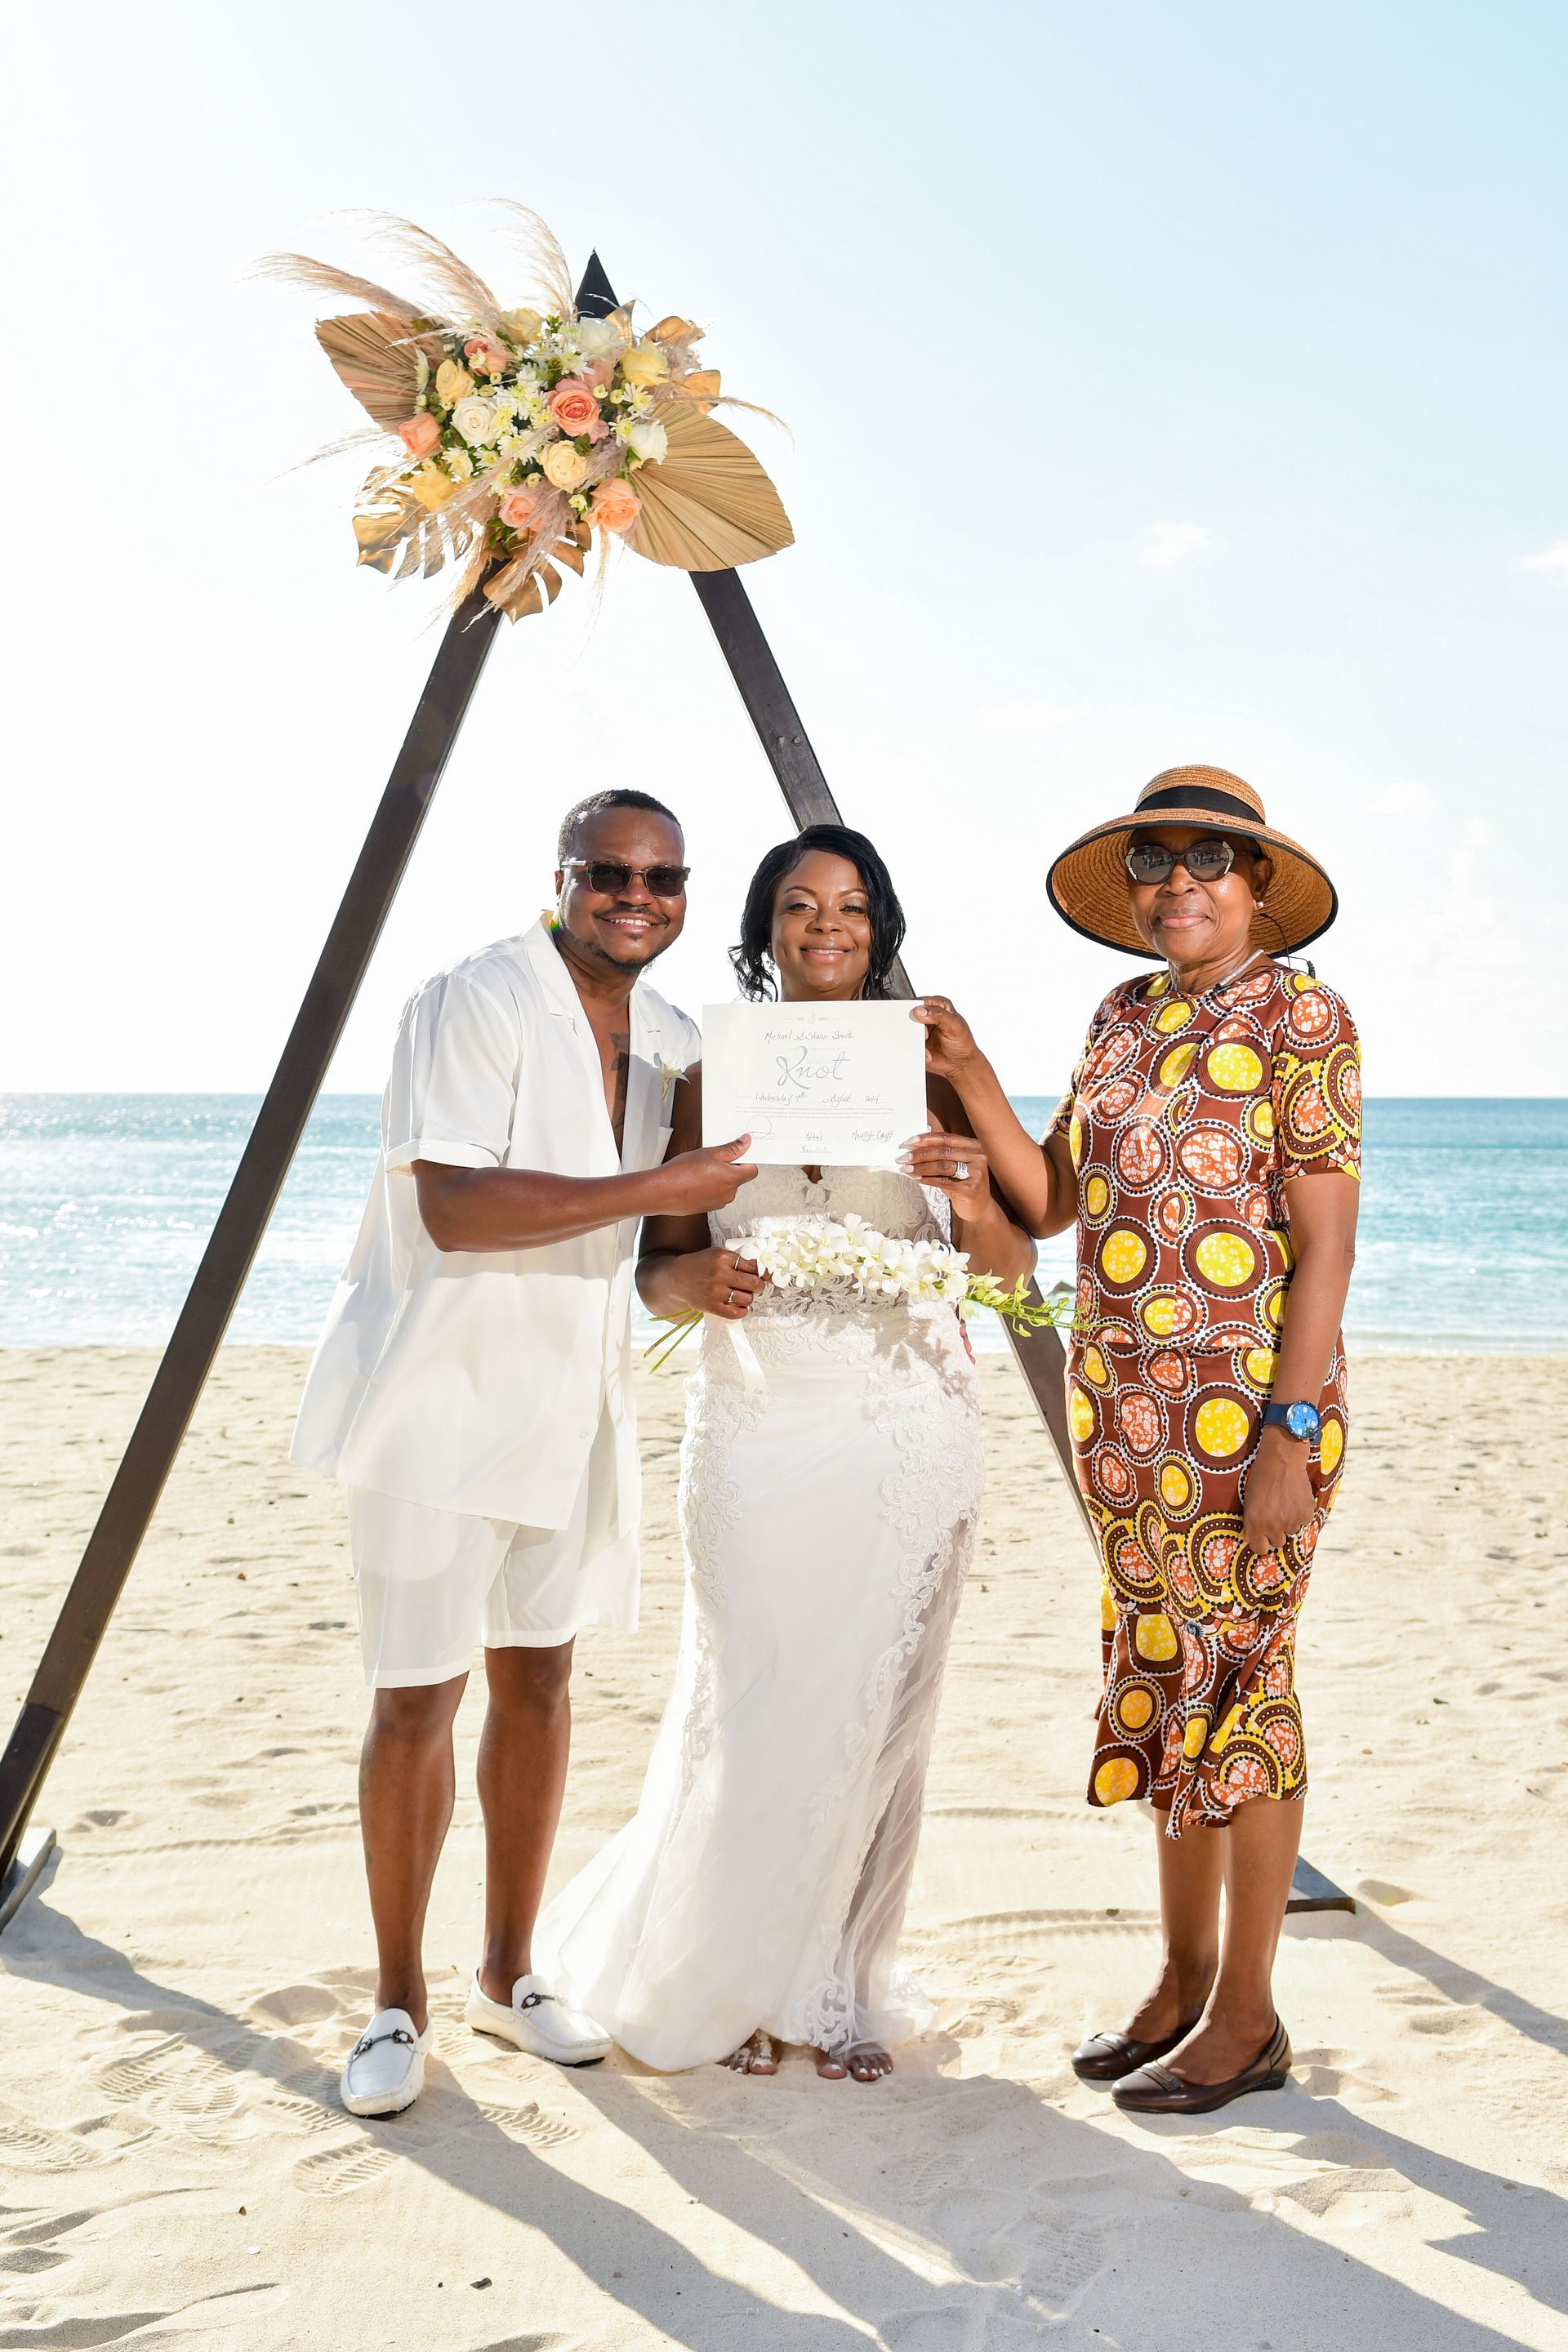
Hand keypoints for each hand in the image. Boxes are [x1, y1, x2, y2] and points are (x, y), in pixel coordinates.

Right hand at [653, 1136, 755, 1214]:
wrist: (662, 1191)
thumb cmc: (682, 1173)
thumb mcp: (709, 1153)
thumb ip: (731, 1149)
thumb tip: (746, 1143)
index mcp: (732, 1179)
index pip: (752, 1170)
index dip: (745, 1159)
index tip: (736, 1152)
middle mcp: (728, 1194)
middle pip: (738, 1178)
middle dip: (729, 1167)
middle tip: (713, 1158)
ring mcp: (718, 1203)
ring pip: (725, 1186)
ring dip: (718, 1177)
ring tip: (700, 1170)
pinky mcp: (707, 1207)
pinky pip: (714, 1194)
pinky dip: (709, 1187)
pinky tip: (695, 1180)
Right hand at [662, 1246, 770, 1320]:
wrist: (678, 1278)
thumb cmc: (701, 1265)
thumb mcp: (717, 1254)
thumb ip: (737, 1260)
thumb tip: (762, 1270)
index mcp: (723, 1257)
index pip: (753, 1265)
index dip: (762, 1271)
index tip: (765, 1275)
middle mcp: (720, 1274)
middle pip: (754, 1283)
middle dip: (759, 1285)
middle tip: (756, 1286)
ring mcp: (716, 1291)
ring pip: (747, 1298)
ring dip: (749, 1298)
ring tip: (743, 1294)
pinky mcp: (712, 1306)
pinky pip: (736, 1313)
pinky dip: (742, 1311)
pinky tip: (739, 1306)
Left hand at [899, 1129, 991, 1219]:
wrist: (979, 1208)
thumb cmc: (963, 1184)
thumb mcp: (955, 1166)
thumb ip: (940, 1155)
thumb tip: (914, 1148)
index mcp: (973, 1146)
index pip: (946, 1138)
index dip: (926, 1139)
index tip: (910, 1142)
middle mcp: (977, 1156)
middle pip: (943, 1151)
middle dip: (920, 1154)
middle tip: (904, 1157)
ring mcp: (976, 1172)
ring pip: (942, 1166)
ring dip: (921, 1167)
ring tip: (907, 1169)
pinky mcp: (970, 1188)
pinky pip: (943, 1181)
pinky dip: (927, 1179)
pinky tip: (916, 1178)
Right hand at [910, 997, 981, 1081]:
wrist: (959, 1064)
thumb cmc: (962, 1043)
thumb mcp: (954, 1026)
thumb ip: (938, 1015)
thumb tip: (920, 1011)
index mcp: (940, 1005)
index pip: (922, 1002)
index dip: (918, 1011)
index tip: (923, 1024)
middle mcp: (929, 1015)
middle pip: (911, 1015)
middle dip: (915, 1028)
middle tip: (926, 1037)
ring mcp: (922, 1028)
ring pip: (908, 1030)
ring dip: (916, 1041)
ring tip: (928, 1046)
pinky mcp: (917, 1040)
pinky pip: (909, 1042)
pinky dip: (917, 1050)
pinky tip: (928, 1053)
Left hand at [1242, 1426, 1316, 1557]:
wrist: (1281, 1460)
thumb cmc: (1261, 1478)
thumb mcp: (1248, 1500)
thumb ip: (1251, 1521)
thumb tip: (1251, 1538)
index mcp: (1255, 1523)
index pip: (1260, 1549)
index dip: (1262, 1543)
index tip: (1264, 1538)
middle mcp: (1272, 1525)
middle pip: (1277, 1543)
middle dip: (1276, 1532)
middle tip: (1276, 1515)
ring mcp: (1290, 1521)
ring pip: (1292, 1532)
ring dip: (1289, 1522)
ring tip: (1285, 1503)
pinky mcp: (1305, 1514)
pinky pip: (1304, 1522)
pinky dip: (1301, 1514)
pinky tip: (1295, 1499)